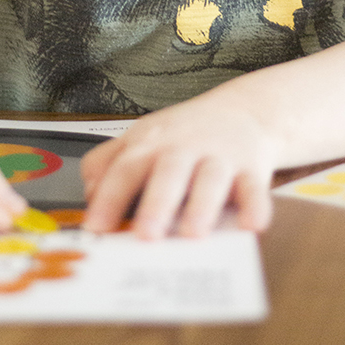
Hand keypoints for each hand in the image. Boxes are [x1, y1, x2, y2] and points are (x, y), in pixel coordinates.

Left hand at [81, 84, 282, 238]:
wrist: (243, 110)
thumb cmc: (184, 134)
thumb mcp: (140, 138)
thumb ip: (107, 162)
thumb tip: (89, 192)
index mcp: (150, 144)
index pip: (125, 168)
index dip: (109, 197)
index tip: (96, 227)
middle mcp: (184, 148)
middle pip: (168, 172)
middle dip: (156, 203)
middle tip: (145, 234)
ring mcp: (219, 156)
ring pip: (210, 178)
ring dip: (202, 205)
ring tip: (192, 234)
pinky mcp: (251, 168)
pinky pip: (254, 188)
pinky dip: (255, 206)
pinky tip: (251, 226)